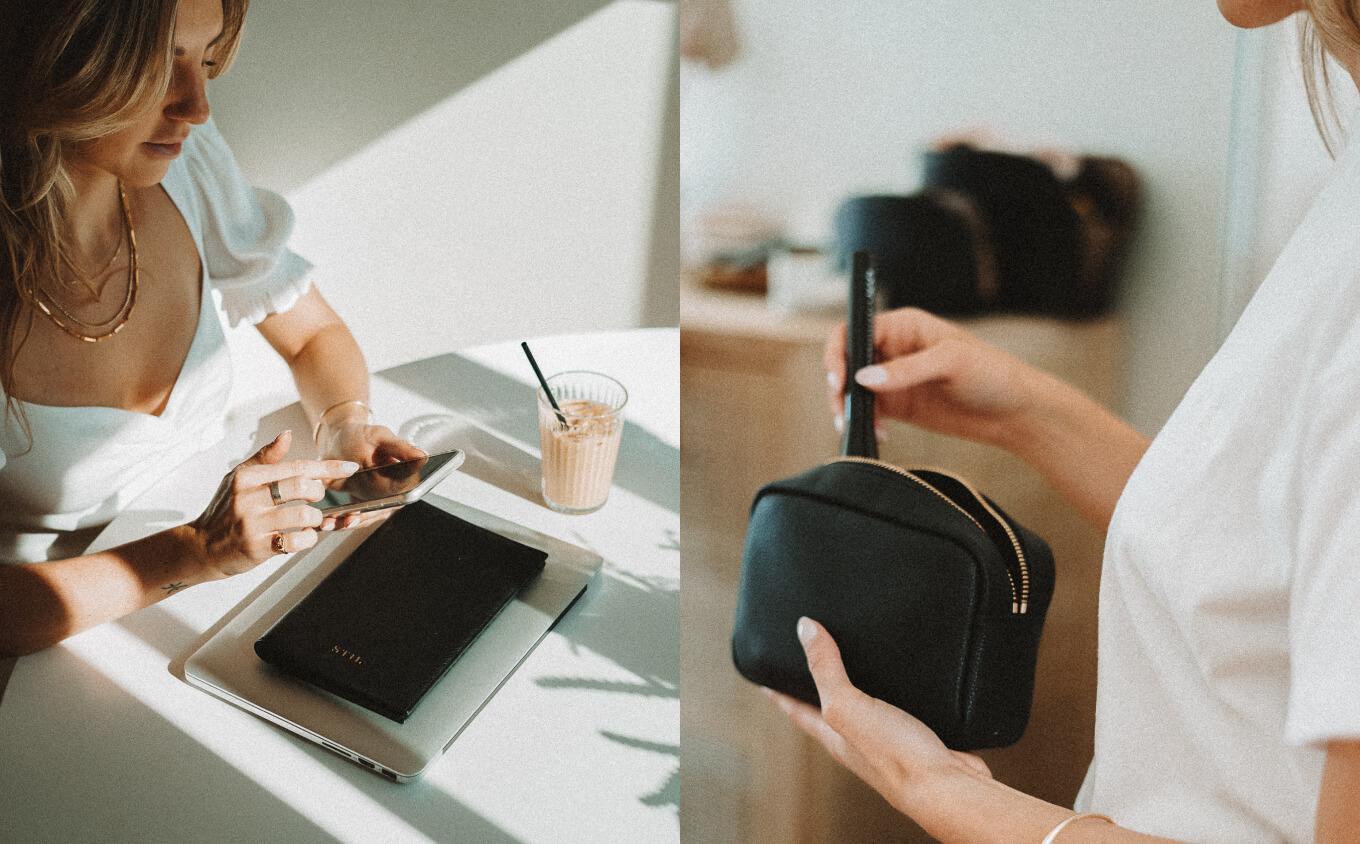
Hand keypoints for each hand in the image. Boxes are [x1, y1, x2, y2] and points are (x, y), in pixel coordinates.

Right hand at [190, 430, 360, 578]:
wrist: (202, 546)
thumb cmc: (225, 510)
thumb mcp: (239, 478)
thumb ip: (266, 458)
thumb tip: (287, 435)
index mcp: (248, 477)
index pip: (296, 466)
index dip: (327, 468)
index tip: (349, 468)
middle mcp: (249, 497)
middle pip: (302, 486)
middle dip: (318, 492)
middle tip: (316, 497)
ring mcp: (253, 523)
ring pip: (304, 515)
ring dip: (315, 518)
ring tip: (310, 520)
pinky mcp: (257, 547)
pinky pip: (296, 541)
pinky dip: (307, 539)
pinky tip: (303, 536)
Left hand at [317, 420, 426, 529]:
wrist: (341, 439)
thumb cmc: (364, 436)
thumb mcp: (382, 437)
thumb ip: (401, 448)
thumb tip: (423, 456)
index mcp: (402, 479)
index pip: (397, 498)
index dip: (381, 507)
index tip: (363, 512)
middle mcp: (390, 493)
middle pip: (377, 513)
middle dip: (359, 519)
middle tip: (345, 520)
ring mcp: (374, 501)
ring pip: (362, 518)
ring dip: (346, 523)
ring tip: (329, 523)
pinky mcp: (358, 505)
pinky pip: (350, 517)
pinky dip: (338, 520)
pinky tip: (324, 521)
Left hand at [766, 617, 991, 818]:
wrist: (950, 786)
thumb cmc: (896, 758)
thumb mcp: (849, 707)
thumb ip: (826, 670)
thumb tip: (805, 630)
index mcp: (834, 736)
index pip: (796, 710)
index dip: (778, 693)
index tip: (764, 677)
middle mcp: (856, 739)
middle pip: (828, 709)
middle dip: (816, 687)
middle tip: (809, 663)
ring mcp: (886, 739)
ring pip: (863, 706)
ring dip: (856, 686)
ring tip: (854, 661)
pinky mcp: (916, 733)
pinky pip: (897, 705)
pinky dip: (893, 689)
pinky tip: (903, 678)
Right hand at [824, 307, 1043, 449]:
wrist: (1015, 412)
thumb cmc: (992, 373)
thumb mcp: (951, 362)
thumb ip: (907, 369)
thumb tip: (863, 378)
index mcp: (904, 326)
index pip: (854, 331)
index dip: (839, 353)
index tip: (839, 379)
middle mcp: (894, 349)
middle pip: (847, 362)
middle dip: (838, 386)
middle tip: (843, 410)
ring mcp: (894, 378)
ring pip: (853, 390)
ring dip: (847, 407)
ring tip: (855, 426)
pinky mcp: (899, 405)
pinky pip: (868, 412)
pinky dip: (864, 423)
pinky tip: (878, 434)